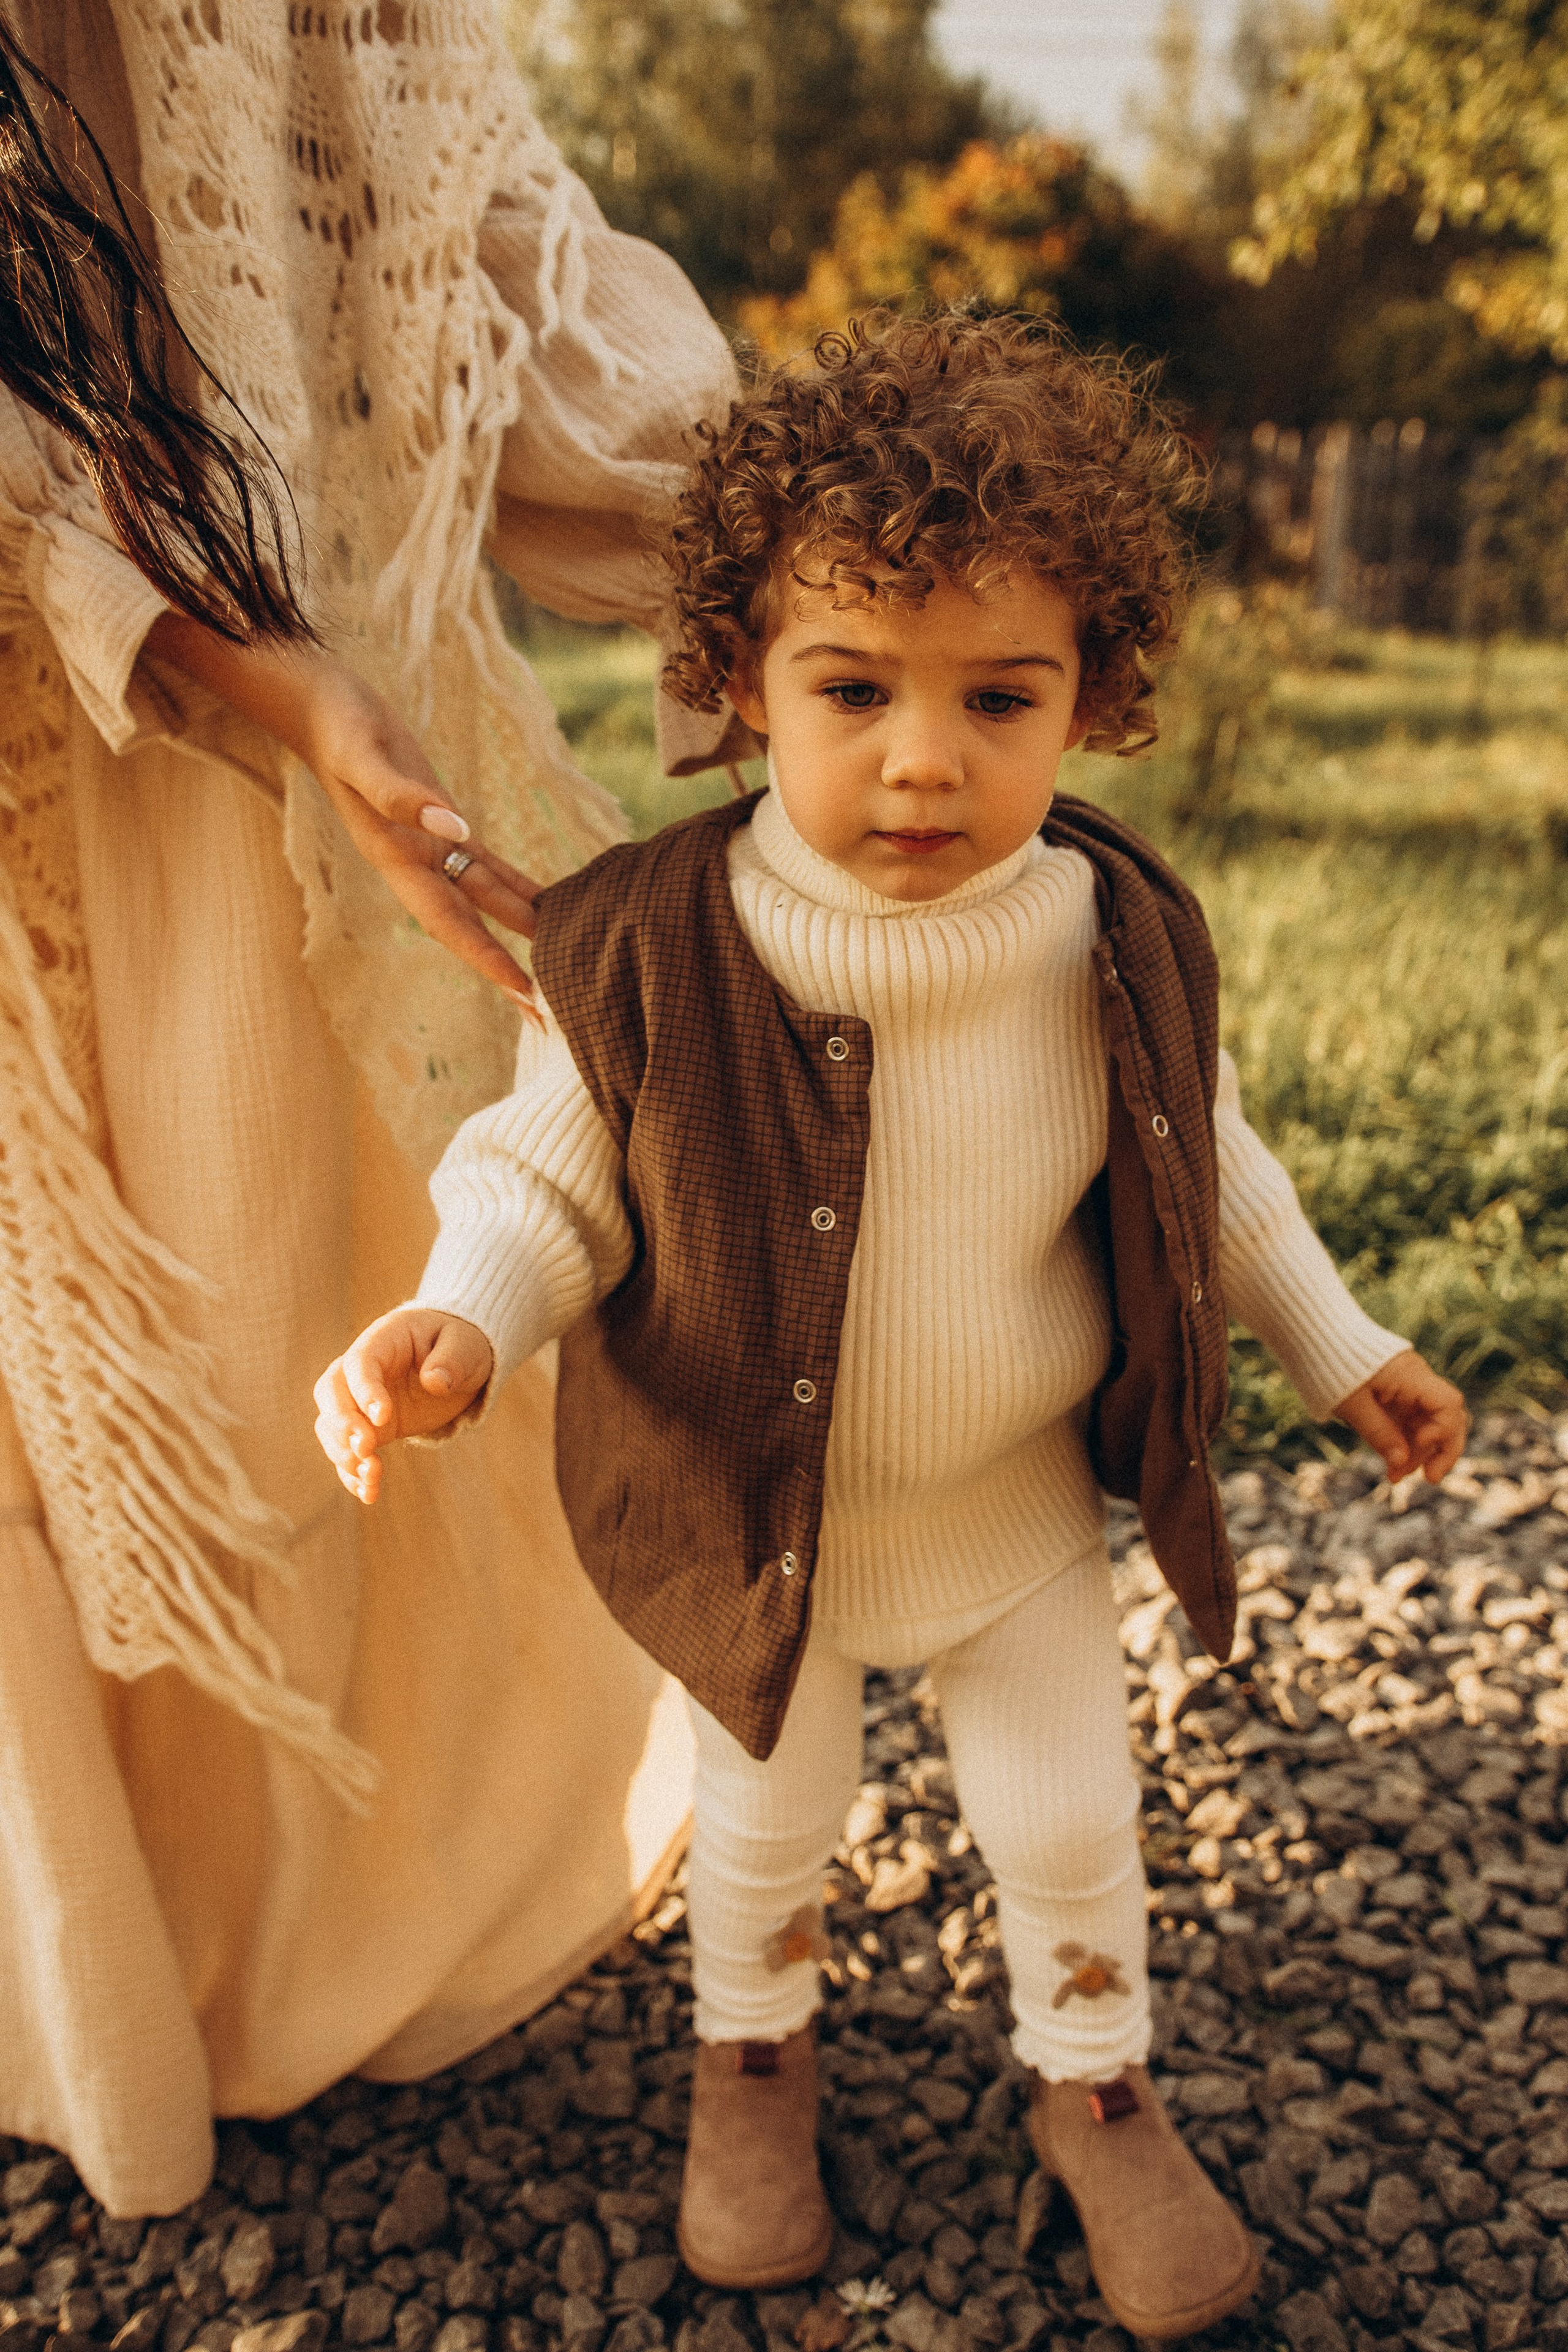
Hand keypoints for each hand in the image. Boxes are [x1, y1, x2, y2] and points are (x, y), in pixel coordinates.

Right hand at [146, 615, 543, 1008]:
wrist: (322, 702)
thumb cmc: (339, 725)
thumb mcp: (366, 756)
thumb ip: (403, 796)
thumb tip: (455, 827)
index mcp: (397, 860)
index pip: (451, 923)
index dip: (488, 959)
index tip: (525, 993)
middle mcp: (416, 864)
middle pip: (472, 928)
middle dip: (507, 971)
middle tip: (549, 1016)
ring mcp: (429, 847)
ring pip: (485, 901)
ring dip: (521, 935)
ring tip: (562, 970)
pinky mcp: (442, 823)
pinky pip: (487, 866)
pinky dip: (518, 888)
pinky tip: (548, 906)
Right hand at [314, 1308, 494, 1503]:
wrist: (458, 1361)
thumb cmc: (460, 1343)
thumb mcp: (466, 1344)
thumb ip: (452, 1359)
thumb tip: (434, 1382)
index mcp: (382, 1340)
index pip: (360, 1363)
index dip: (365, 1390)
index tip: (383, 1417)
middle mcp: (360, 1371)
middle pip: (330, 1393)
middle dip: (341, 1424)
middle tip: (366, 1448)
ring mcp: (360, 1402)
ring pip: (331, 1426)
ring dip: (344, 1454)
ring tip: (372, 1476)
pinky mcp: (369, 1430)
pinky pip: (348, 1452)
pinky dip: (353, 1474)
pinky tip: (368, 1494)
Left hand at [1333, 1349, 1467, 1485]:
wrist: (1315, 1336)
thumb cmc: (1331, 1366)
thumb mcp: (1352, 1405)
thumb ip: (1379, 1433)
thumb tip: (1401, 1463)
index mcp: (1411, 1376)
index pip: (1449, 1405)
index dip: (1443, 1432)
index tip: (1418, 1447)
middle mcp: (1417, 1380)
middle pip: (1448, 1416)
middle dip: (1442, 1449)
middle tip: (1430, 1479)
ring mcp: (1408, 1387)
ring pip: (1428, 1423)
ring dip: (1418, 1451)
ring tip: (1395, 1476)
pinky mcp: (1396, 1394)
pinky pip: (1410, 1420)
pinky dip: (1405, 1441)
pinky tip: (1393, 1463)